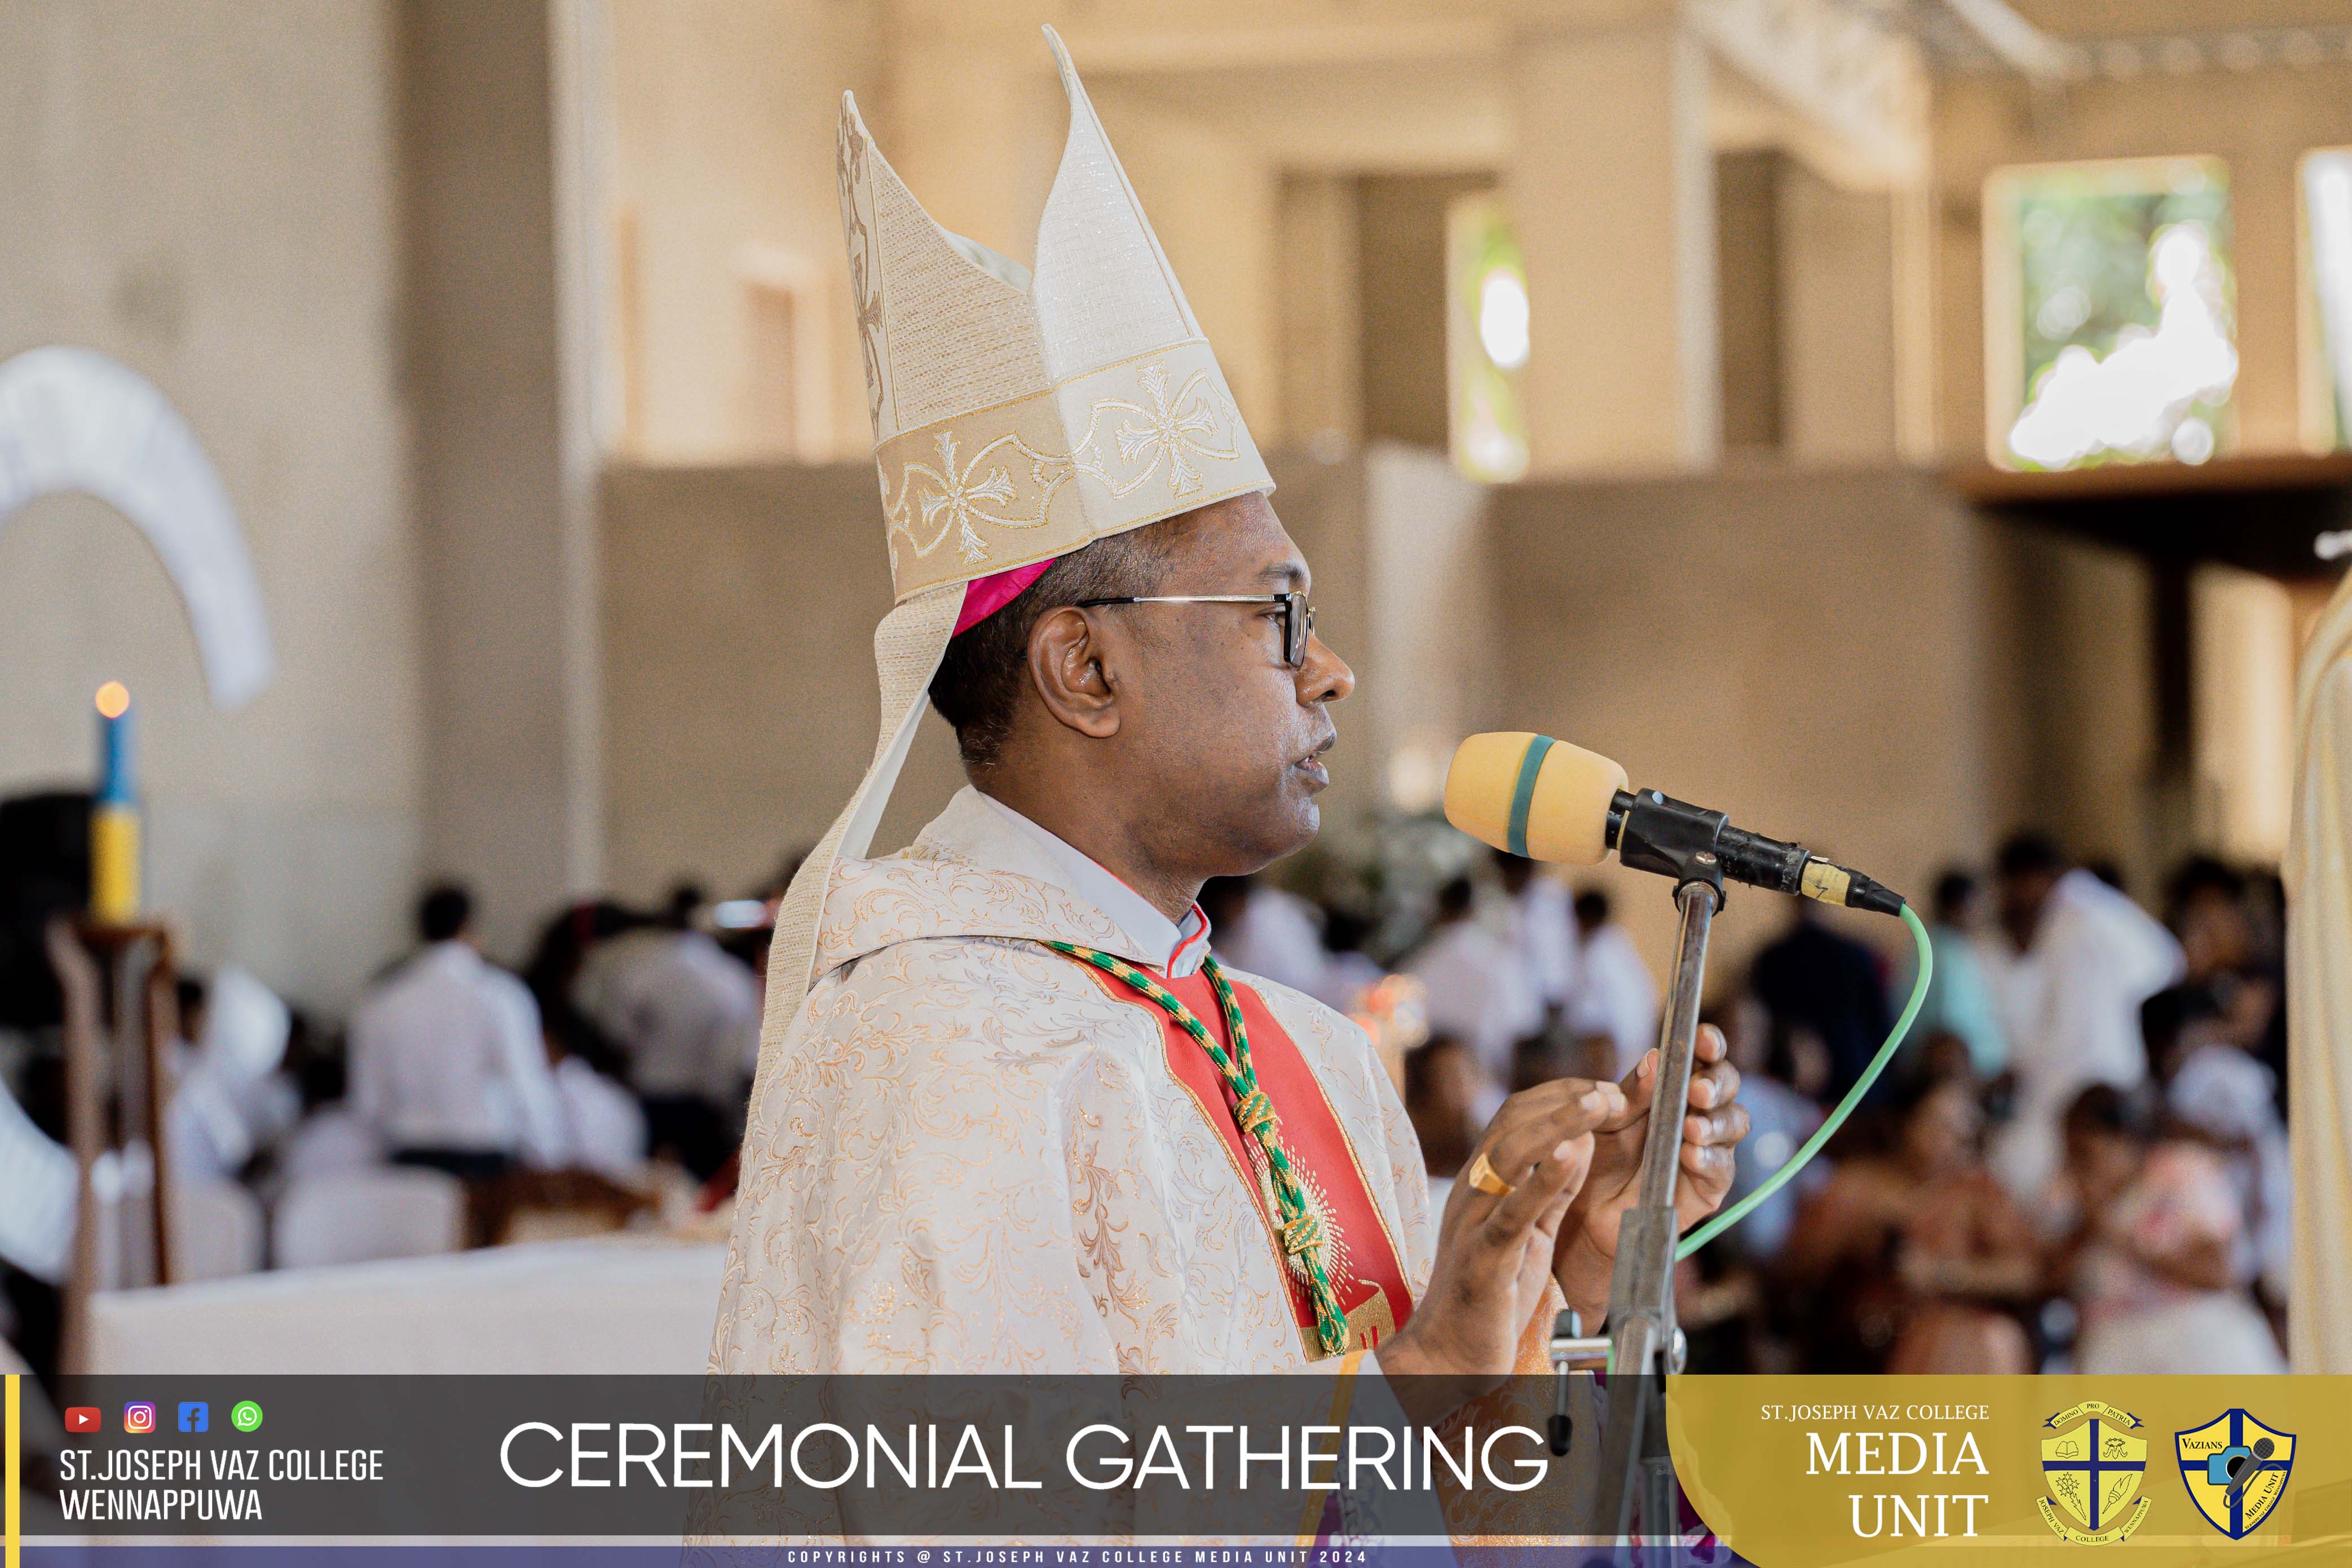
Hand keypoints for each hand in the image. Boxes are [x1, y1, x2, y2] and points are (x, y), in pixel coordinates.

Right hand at [1380, 1078, 1624, 1415]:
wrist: (1446, 1357)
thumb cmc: (1489, 1296)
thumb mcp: (1529, 1232)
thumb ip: (1552, 1191)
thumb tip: (1581, 1143)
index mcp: (1482, 1183)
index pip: (1516, 1116)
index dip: (1563, 1095)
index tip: (1606, 1090)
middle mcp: (1473, 1191)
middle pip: (1512, 1122)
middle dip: (1567, 1100)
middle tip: (1613, 1091)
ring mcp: (1475, 1222)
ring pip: (1511, 1155)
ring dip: (1560, 1123)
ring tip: (1600, 1103)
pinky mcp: (1485, 1259)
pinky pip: (1514, 1211)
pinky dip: (1545, 1179)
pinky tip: (1573, 1155)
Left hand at [1554, 1025, 1749, 1327]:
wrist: (1578, 1210)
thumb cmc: (1593, 1154)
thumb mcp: (1604, 1118)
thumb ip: (1632, 1092)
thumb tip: (1655, 1058)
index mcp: (1674, 1087)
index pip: (1702, 1057)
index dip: (1708, 1043)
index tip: (1700, 1037)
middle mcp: (1697, 1113)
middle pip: (1727, 1086)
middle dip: (1717, 1082)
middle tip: (1697, 1089)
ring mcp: (1706, 1150)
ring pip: (1733, 1124)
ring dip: (1716, 1122)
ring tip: (1692, 1127)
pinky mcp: (1705, 1188)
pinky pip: (1721, 1170)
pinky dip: (1709, 1160)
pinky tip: (1690, 1155)